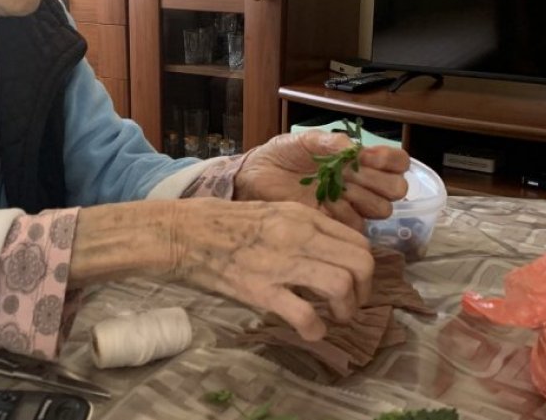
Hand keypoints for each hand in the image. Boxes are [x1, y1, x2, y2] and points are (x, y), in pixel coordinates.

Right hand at [170, 198, 373, 340]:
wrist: (181, 233)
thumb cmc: (221, 224)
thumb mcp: (269, 213)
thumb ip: (301, 229)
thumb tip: (327, 253)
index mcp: (301, 216)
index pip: (358, 242)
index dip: (363, 269)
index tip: (354, 284)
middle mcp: (298, 236)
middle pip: (360, 263)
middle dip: (363, 291)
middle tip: (350, 305)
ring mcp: (280, 263)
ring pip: (341, 286)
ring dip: (346, 310)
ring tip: (334, 319)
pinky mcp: (260, 290)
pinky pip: (305, 315)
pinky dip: (316, 330)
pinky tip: (309, 332)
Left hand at [234, 130, 409, 230]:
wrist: (255, 176)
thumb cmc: (281, 154)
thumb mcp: (305, 140)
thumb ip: (331, 142)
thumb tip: (355, 149)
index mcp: (357, 159)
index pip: (397, 162)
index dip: (392, 161)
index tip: (370, 158)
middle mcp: (359, 182)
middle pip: (396, 189)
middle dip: (380, 182)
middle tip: (353, 175)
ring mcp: (348, 203)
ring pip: (380, 209)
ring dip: (363, 198)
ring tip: (337, 188)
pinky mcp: (333, 222)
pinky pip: (356, 226)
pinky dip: (345, 214)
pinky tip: (325, 203)